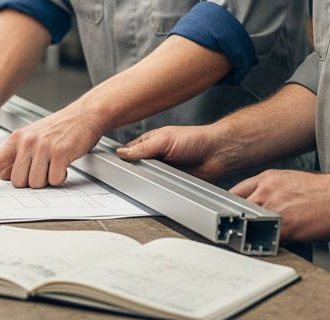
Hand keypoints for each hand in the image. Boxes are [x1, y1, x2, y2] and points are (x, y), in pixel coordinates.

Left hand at [0, 107, 105, 191]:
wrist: (84, 115)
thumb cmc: (59, 127)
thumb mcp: (32, 137)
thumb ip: (16, 156)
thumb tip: (2, 175)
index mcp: (17, 138)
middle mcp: (27, 142)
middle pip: (18, 181)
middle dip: (30, 181)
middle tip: (42, 169)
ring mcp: (43, 147)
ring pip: (36, 183)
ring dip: (46, 180)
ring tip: (54, 164)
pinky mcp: (60, 153)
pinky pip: (54, 180)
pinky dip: (60, 177)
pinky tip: (64, 164)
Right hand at [116, 125, 237, 181]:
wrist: (216, 154)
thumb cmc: (194, 139)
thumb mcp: (165, 140)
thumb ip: (143, 148)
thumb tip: (122, 153)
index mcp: (149, 142)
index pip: (128, 152)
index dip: (120, 159)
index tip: (112, 167)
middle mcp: (154, 156)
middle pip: (135, 168)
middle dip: (133, 173)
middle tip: (128, 179)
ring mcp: (162, 170)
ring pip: (146, 180)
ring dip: (146, 182)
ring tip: (145, 183)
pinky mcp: (171, 183)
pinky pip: (159, 189)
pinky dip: (158, 190)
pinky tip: (156, 190)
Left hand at [231, 170, 329, 241]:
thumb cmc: (322, 190)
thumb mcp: (290, 180)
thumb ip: (271, 190)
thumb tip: (259, 206)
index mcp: (267, 178)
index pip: (235, 192)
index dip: (229, 206)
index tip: (227, 216)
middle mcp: (266, 191)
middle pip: (236, 209)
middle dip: (235, 222)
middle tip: (234, 233)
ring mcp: (274, 208)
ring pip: (248, 224)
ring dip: (247, 235)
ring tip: (248, 242)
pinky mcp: (286, 226)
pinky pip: (266, 238)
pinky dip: (263, 245)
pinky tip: (266, 247)